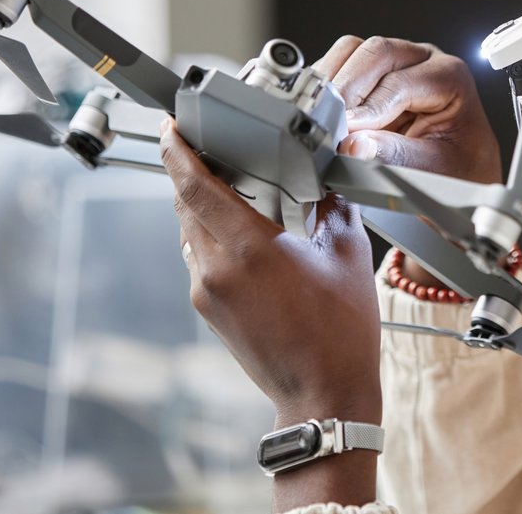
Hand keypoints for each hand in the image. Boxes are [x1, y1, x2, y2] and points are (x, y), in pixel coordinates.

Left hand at [159, 119, 379, 506]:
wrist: (324, 395)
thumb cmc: (340, 333)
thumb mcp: (349, 254)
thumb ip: (334, 206)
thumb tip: (328, 180)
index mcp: (248, 248)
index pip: (193, 186)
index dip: (176, 151)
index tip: (172, 127)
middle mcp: (216, 269)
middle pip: (186, 204)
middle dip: (193, 172)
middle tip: (212, 147)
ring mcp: (207, 292)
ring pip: (190, 231)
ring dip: (204, 205)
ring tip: (234, 188)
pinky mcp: (208, 309)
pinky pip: (200, 257)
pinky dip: (214, 234)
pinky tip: (245, 232)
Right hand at [316, 35, 501, 183]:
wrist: (461, 172)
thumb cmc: (460, 167)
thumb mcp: (435, 169)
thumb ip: (395, 156)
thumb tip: (354, 146)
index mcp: (450, 76)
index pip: (401, 81)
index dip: (369, 107)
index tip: (346, 133)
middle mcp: (424, 60)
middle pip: (376, 52)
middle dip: (347, 88)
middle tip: (328, 124)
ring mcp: (398, 62)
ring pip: (353, 50)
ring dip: (333, 81)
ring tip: (323, 118)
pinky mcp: (374, 73)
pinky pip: (342, 63)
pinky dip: (327, 85)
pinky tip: (323, 113)